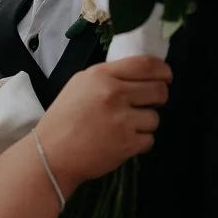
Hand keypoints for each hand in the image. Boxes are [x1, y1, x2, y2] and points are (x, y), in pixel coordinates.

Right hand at [37, 54, 170, 185]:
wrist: (52, 153)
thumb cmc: (63, 119)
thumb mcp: (80, 84)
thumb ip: (108, 76)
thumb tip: (138, 73)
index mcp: (101, 76)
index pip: (145, 64)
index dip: (162, 70)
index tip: (165, 76)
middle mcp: (114, 94)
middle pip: (158, 90)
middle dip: (159, 96)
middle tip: (149, 102)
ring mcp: (122, 120)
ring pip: (155, 117)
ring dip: (145, 122)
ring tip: (126, 126)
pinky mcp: (127, 144)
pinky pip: (150, 139)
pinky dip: (139, 141)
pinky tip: (122, 140)